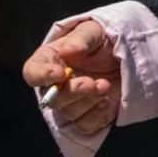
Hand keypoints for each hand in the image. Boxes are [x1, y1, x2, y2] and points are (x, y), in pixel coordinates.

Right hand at [22, 18, 120, 134]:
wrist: (124, 57)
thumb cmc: (102, 41)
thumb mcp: (93, 31)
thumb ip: (81, 39)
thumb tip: (67, 51)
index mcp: (49, 61)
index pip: (33, 72)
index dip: (42, 75)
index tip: (60, 73)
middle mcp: (55, 85)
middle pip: (52, 98)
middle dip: (72, 92)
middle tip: (90, 83)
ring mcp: (70, 103)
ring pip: (69, 112)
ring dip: (88, 101)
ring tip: (105, 85)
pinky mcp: (86, 116)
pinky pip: (84, 125)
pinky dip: (95, 115)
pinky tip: (106, 101)